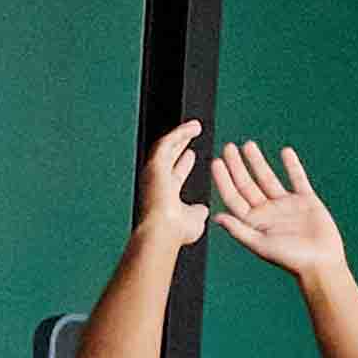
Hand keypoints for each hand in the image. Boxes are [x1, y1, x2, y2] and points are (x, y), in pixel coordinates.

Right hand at [121, 120, 208, 244]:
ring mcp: (154, 171)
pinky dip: (179, 133)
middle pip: (168, 157)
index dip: (183, 163)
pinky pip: (167, 142)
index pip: (174, 174)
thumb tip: (203, 210)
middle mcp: (157, 181)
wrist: (163, 231)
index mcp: (165, 193)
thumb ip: (197, 212)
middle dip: (180, 144)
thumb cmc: (176, 231)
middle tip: (191, 134)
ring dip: (181, 134)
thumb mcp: (193, 220)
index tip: (192, 155)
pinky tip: (191, 127)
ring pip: (167, 146)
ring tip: (194, 125)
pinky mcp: (155, 163)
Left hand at [203, 136, 348, 283]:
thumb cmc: (291, 259)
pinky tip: (285, 152)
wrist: (322, 263)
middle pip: (247, 184)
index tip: (216, 161)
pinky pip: (297, 179)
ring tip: (249, 145)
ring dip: (258, 162)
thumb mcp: (261, 245)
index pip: (234, 197)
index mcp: (254, 222)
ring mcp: (286, 205)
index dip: (224, 179)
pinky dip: (292, 166)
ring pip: (268, 178)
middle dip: (237, 166)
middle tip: (228, 147)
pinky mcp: (306, 201)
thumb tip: (216, 217)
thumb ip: (239, 230)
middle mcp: (267, 211)